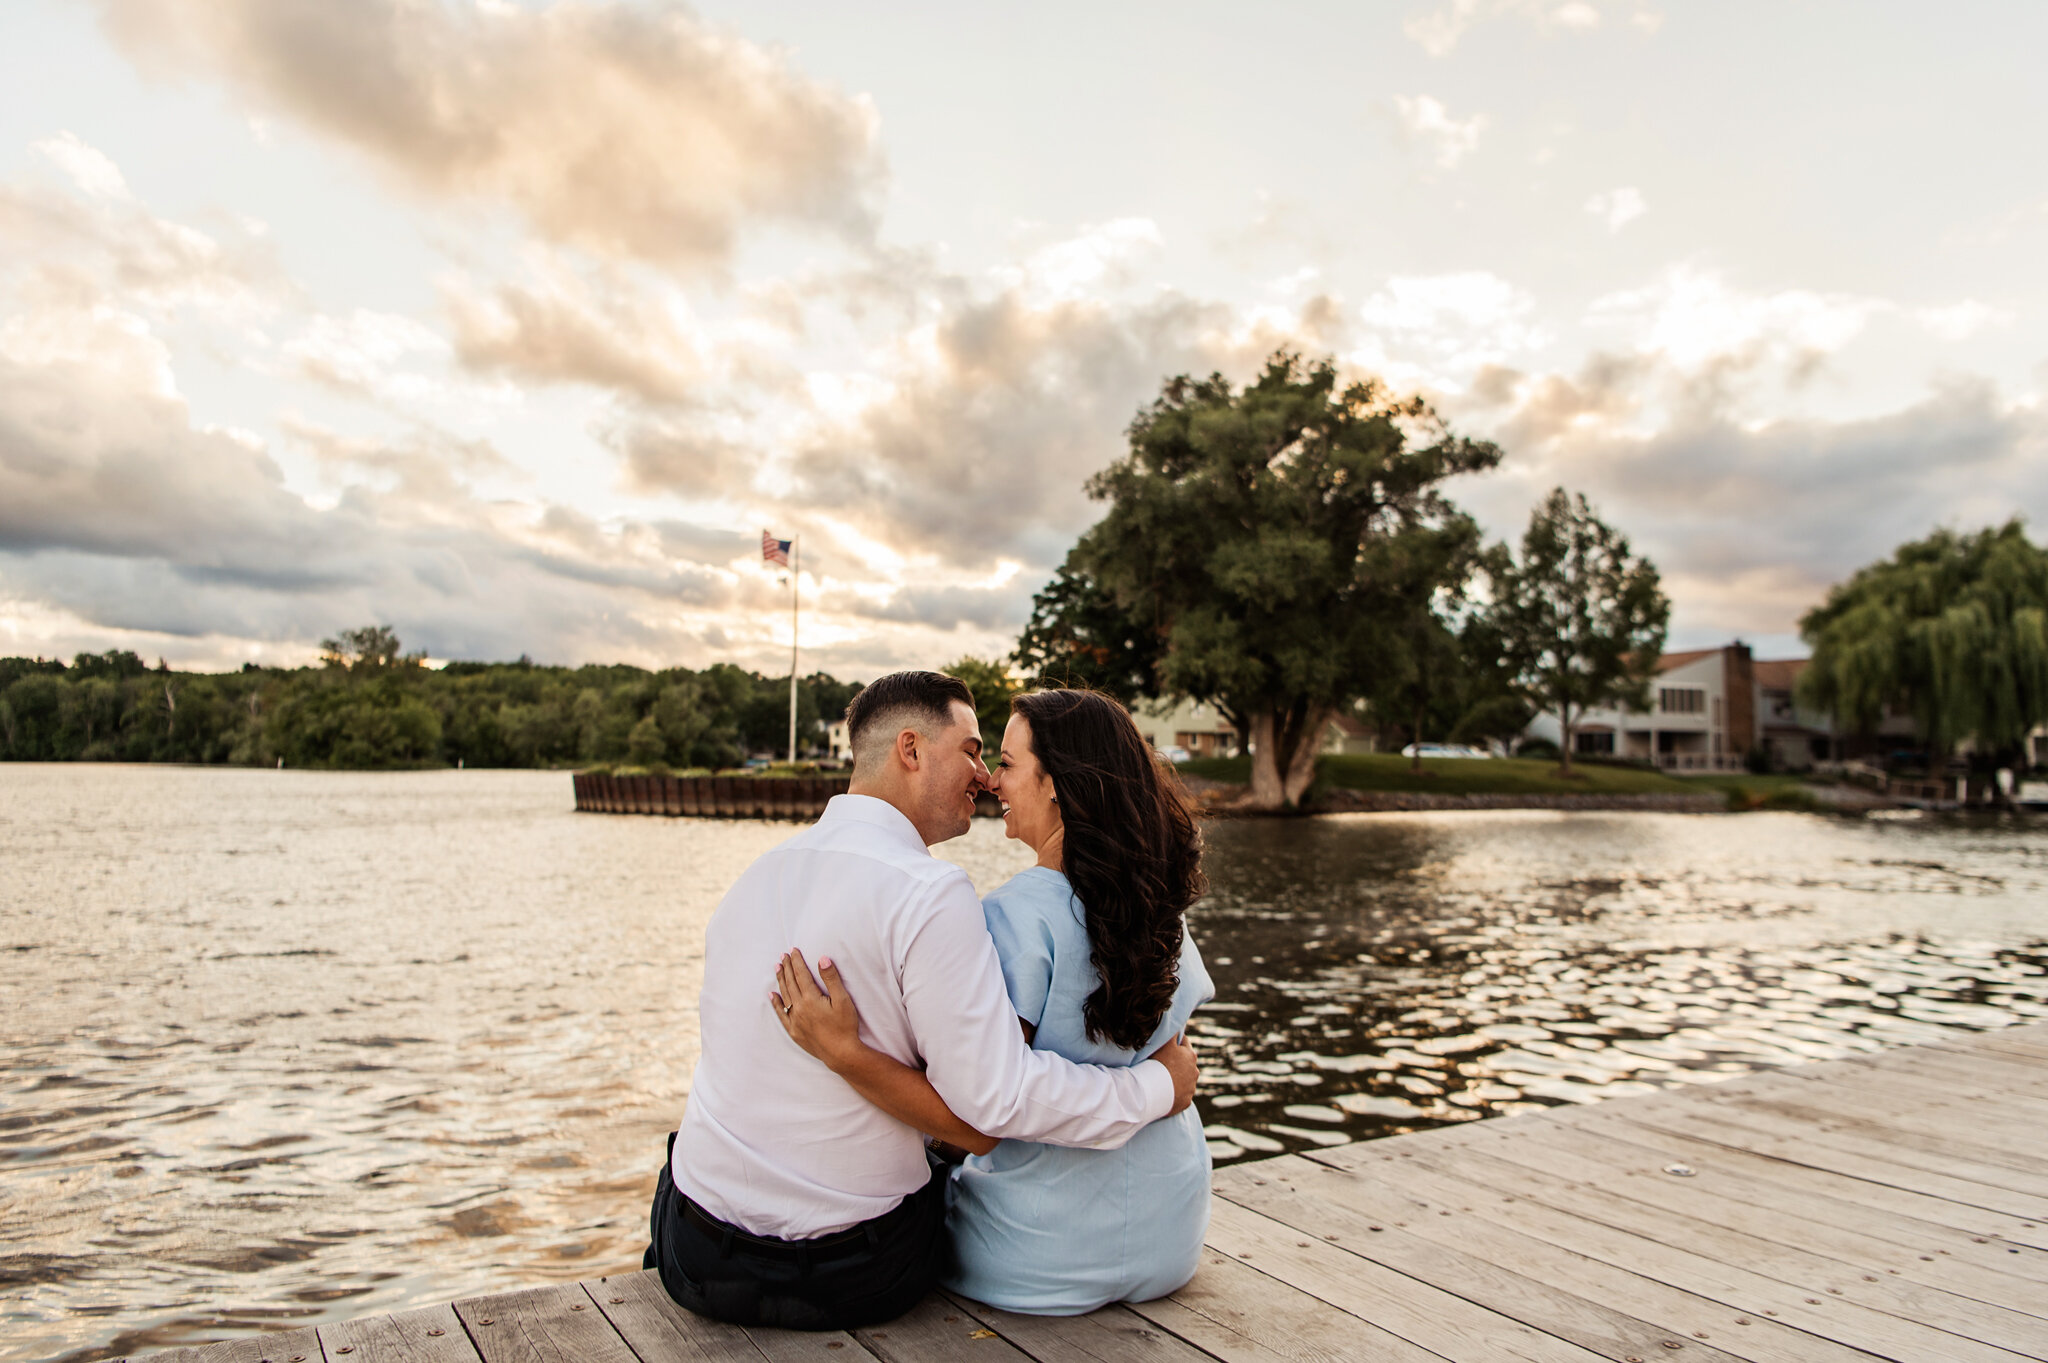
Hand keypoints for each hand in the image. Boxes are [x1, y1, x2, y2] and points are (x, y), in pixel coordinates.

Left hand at [771, 949, 865, 1069]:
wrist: (841, 1053)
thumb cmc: (845, 1026)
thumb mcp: (843, 1000)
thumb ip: (831, 978)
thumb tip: (822, 959)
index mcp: (810, 998)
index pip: (800, 974)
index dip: (797, 961)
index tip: (793, 950)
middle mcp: (799, 1008)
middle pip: (790, 983)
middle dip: (787, 967)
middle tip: (783, 955)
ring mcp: (795, 1020)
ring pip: (784, 995)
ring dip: (780, 980)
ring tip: (777, 968)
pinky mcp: (794, 1031)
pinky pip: (781, 1014)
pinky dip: (776, 1003)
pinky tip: (772, 995)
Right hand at [1147, 1030, 1197, 1115]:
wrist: (1153, 1090)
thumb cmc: (1158, 1063)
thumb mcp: (1164, 1043)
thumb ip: (1172, 1032)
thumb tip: (1177, 1022)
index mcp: (1190, 1055)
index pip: (1184, 1043)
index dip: (1175, 1042)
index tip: (1167, 1044)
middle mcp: (1195, 1071)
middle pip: (1186, 1063)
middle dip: (1178, 1062)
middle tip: (1163, 1063)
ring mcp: (1191, 1088)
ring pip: (1186, 1080)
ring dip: (1177, 1079)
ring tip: (1164, 1080)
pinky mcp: (1186, 1102)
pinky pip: (1181, 1096)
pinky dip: (1176, 1094)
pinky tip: (1166, 1093)